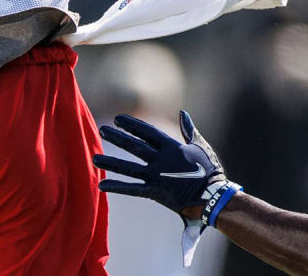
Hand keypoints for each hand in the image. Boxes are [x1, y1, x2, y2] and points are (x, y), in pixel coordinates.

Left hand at [94, 110, 227, 216]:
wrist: (213, 196)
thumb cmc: (210, 170)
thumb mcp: (200, 145)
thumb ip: (188, 129)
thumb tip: (183, 113)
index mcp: (172, 147)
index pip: (147, 132)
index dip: (132, 125)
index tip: (118, 119)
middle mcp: (161, 160)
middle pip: (134, 146)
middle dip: (117, 138)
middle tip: (102, 130)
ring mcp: (156, 176)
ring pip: (129, 167)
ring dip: (111, 162)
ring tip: (94, 157)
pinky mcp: (155, 192)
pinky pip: (132, 189)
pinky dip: (117, 187)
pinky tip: (102, 185)